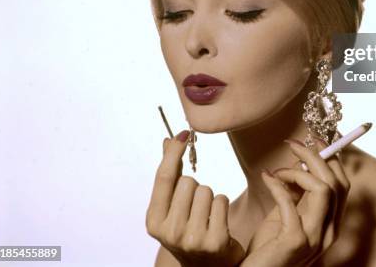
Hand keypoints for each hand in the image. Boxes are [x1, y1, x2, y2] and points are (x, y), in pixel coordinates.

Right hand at [145, 132, 244, 266]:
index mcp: (153, 221)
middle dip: (195, 186)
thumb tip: (168, 140)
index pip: (164, 178)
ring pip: (206, 189)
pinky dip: (221, 205)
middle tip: (195, 206)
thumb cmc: (188, 228)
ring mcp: (192, 239)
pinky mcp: (215, 242)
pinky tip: (218, 222)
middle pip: (188, 181)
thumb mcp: (172, 205)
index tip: (184, 134)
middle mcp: (169, 232)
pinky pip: (221, 200)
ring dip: (209, 197)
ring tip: (206, 216)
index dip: (174, 153)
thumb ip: (170, 173)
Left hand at [240, 137, 349, 266]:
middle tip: (293, 143)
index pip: (342, 183)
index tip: (313, 140)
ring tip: (277, 170)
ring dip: (298, 170)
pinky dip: (277, 184)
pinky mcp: (295, 242)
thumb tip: (301, 161)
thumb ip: (297, 193)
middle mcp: (329, 232)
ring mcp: (315, 239)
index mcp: (330, 223)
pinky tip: (266, 178)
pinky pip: (290, 201)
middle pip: (335, 182)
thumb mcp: (285, 215)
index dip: (330, 157)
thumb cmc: (268, 249)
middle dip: (315, 155)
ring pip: (323, 189)